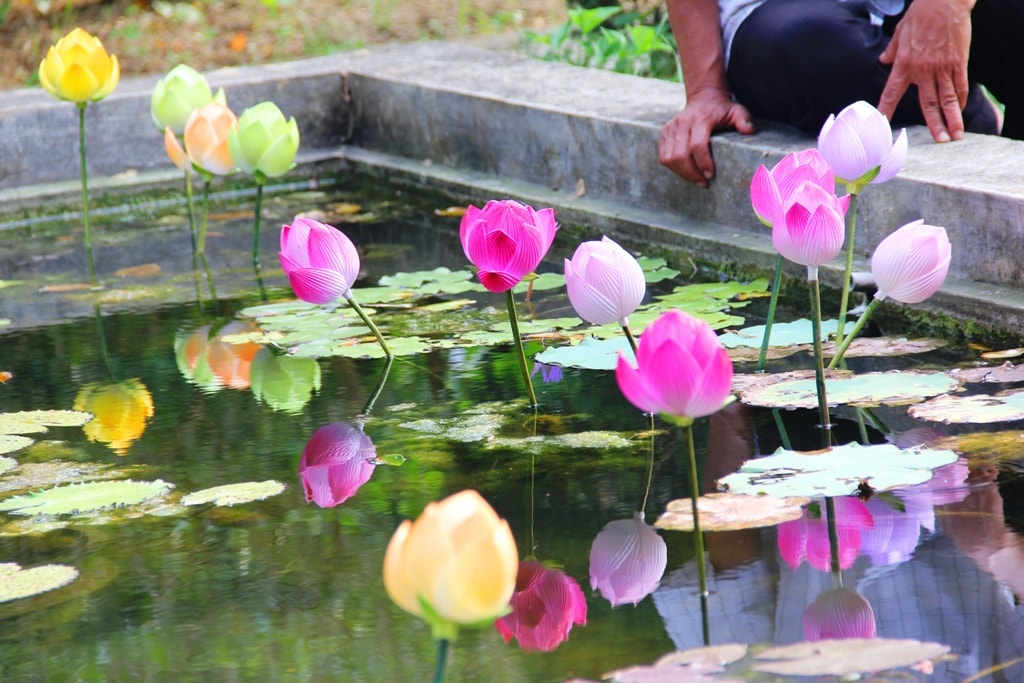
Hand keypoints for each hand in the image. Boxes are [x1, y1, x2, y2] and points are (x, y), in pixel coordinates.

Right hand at [658, 89, 755, 187]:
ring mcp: (670, 127)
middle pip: (680, 155)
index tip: (711, 175)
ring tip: (695, 179)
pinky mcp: (664, 133)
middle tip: (704, 183)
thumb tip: (750, 131)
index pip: (697, 145)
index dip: (703, 163)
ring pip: (669, 158)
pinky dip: (673, 167)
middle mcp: (682, 122)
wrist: (704, 97)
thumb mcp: (736, 111)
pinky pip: (663, 156)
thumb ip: (744, 119)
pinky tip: (685, 171)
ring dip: (681, 173)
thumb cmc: (722, 109)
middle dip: (691, 173)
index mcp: (700, 119)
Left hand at [877, 0, 973, 141]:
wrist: (945, 1)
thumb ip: (891, 50)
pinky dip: (962, 98)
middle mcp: (923, 70)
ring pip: (947, 98)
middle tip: (939, 141)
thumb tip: (883, 60)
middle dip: (934, 124)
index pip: (892, 94)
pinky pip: (961, 84)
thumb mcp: (900, 32)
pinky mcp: (959, 62)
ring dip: (952, 118)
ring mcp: (943, 67)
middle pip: (928, 103)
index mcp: (904, 64)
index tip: (883, 127)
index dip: (886, 111)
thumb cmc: (920, 14)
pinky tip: (961, 110)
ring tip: (955, 135)